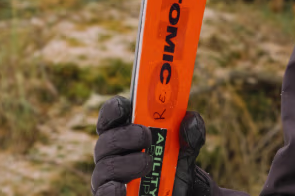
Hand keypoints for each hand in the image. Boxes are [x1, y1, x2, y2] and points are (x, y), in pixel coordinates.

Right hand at [91, 96, 210, 195]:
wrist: (183, 195)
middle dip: (125, 135)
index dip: (114, 110)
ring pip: (105, 166)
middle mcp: (114, 155)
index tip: (125, 107)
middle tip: (146, 136)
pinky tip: (121, 188)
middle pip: (106, 140)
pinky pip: (103, 192)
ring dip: (126, 163)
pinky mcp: (110, 194)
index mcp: (128, 135)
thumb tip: (190, 120)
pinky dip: (111, 190)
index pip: (112, 118)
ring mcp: (110, 178)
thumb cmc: (177, 171)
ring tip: (148, 163)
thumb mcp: (187, 152)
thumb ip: (191, 135)